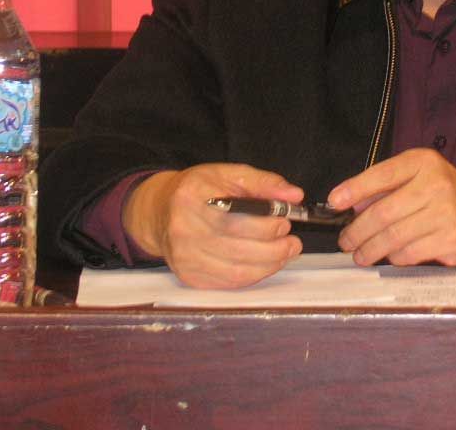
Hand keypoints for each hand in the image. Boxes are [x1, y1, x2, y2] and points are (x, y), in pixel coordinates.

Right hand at [122, 163, 304, 288]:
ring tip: (285, 252)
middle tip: (292, 241)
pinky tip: (266, 264)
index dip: (266, 224)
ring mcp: (184, 257)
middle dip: (274, 247)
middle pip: (237, 247)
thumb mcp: (228, 174)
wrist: (161, 211)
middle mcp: (182, 229)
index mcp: (192, 197)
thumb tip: (294, 195)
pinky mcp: (188, 276)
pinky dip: (254, 275)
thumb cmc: (200, 191)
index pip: (234, 218)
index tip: (285, 220)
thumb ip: (262, 182)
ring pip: (236, 270)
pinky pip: (229, 282)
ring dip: (269, 264)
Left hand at [327, 148, 455, 266]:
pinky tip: (391, 255)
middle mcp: (436, 185)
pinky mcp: (452, 240)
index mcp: (423, 163)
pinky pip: (410, 254)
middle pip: (384, 213)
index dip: (355, 189)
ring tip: (360, 254)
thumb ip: (385, 186)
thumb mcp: (418, 175)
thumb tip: (353, 206)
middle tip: (346, 240)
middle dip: (357, 231)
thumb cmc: (444, 191)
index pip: (383, 175)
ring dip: (370, 249)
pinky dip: (395, 257)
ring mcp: (447, 214)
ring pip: (394, 238)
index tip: (334, 202)